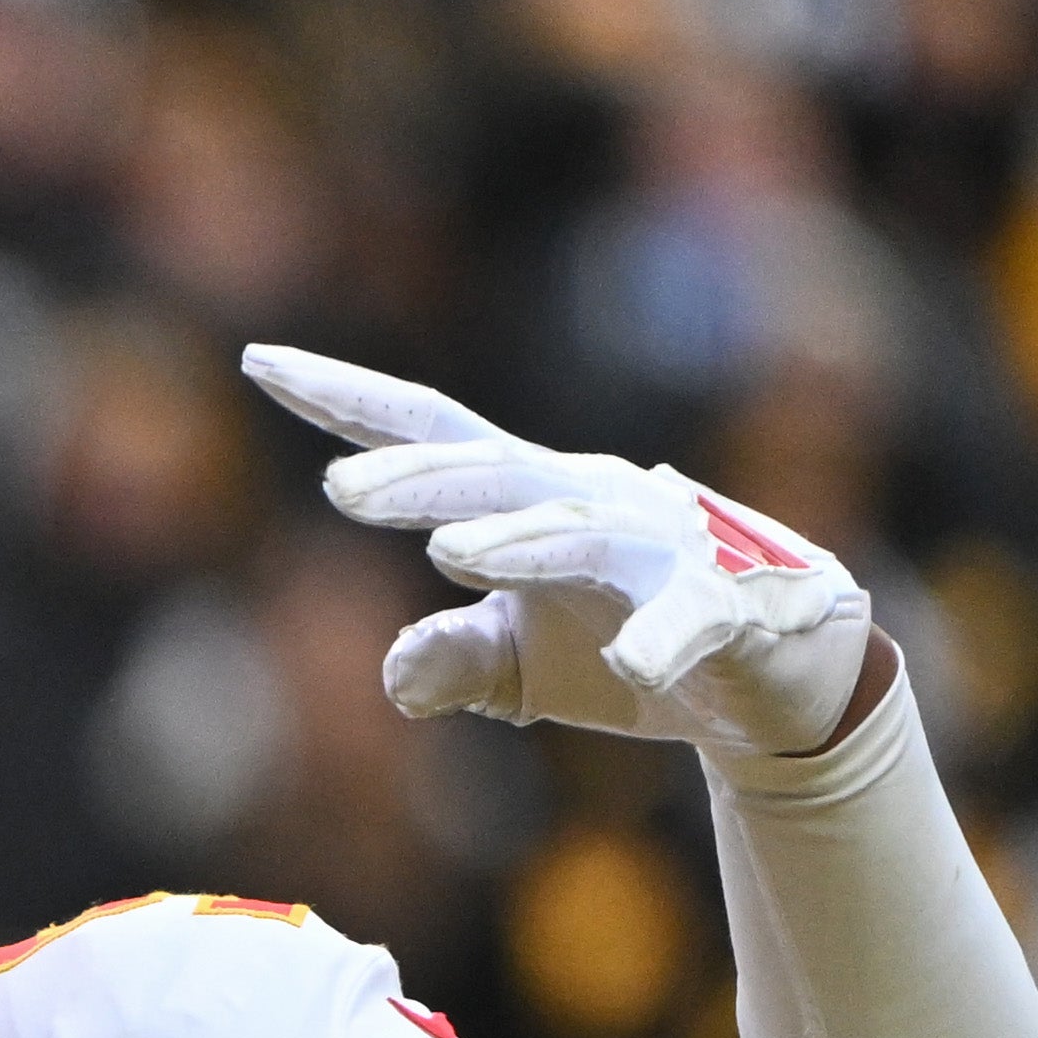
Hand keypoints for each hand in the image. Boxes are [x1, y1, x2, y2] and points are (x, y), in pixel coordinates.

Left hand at [245, 344, 873, 758]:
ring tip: (454, 554)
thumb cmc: (635, 644)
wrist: (781, 678)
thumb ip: (454, 659)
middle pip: (496, 476)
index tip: (257, 359)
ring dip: (524, 542)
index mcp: (533, 502)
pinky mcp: (735, 608)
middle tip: (338, 492)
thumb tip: (392, 673)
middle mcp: (594, 503)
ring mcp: (669, 549)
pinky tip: (632, 662)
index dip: (345, 399)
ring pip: (587, 535)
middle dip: (420, 481)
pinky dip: (667, 638)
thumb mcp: (522, 665)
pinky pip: (699, 619)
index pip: (430, 435)